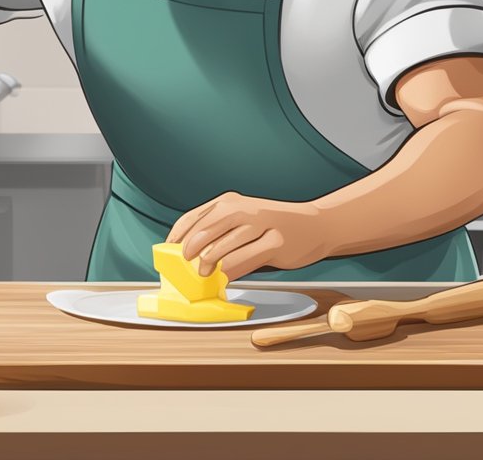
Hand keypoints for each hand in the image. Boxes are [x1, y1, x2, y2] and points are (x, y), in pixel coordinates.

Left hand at [165, 192, 330, 279]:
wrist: (315, 225)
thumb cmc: (274, 226)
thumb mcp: (244, 220)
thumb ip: (220, 232)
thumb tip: (190, 255)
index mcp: (230, 202)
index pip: (194, 217)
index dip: (177, 236)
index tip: (168, 251)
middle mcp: (244, 210)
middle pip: (206, 229)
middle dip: (190, 250)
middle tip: (184, 264)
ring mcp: (261, 225)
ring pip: (224, 246)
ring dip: (209, 263)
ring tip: (204, 274)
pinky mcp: (275, 242)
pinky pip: (245, 259)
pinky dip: (230, 271)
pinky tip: (225, 279)